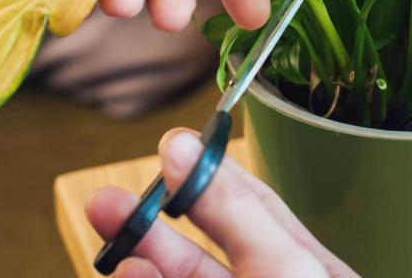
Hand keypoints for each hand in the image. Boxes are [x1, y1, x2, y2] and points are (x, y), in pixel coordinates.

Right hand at [86, 130, 356, 277]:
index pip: (252, 209)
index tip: (168, 147)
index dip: (207, 175)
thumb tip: (182, 146)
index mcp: (307, 270)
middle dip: (151, 224)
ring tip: (114, 244)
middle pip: (201, 253)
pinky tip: (131, 276)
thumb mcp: (285, 266)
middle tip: (104, 201)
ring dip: (142, 260)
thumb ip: (232, 211)